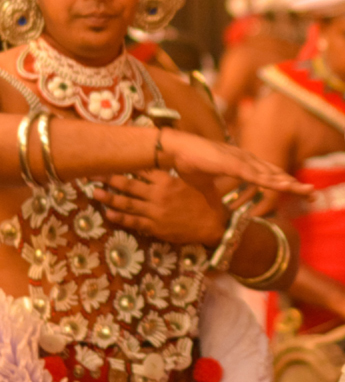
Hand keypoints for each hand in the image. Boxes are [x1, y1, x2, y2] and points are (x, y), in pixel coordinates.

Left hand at [93, 170, 227, 244]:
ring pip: (127, 203)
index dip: (127, 164)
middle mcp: (158, 195)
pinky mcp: (155, 227)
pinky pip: (133, 221)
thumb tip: (177, 155)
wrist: (213, 224)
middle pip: (129, 185)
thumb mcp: (198, 179)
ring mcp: (155, 212)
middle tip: (94, 174)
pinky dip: (120, 217)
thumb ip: (183, 170)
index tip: (114, 159)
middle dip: (110, 179)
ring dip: (109, 198)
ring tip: (95, 192)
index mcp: (169, 181)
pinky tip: (108, 213)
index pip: (143, 169)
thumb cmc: (208, 199)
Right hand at [160, 129, 312, 195]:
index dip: (285, 183)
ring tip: (306, 191)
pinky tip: (283, 185)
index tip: (301, 192)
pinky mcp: (232, 163)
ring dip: (288, 183)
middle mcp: (247, 161)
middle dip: (295, 184)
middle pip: (276, 174)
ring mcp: (241, 161)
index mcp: (243, 164)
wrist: (175, 150)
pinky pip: (255, 174)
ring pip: (270, 174)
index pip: (269, 175)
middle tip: (314, 194)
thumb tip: (219, 215)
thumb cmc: (190, 164)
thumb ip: (216, 198)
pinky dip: (270, 180)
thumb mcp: (208, 187)